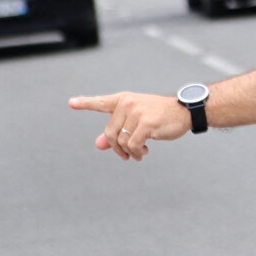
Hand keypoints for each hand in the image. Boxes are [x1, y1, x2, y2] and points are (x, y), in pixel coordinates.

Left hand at [68, 92, 190, 161]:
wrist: (184, 112)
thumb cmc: (160, 116)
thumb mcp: (137, 122)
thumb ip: (116, 132)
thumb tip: (99, 144)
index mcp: (124, 100)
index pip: (102, 102)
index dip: (85, 103)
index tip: (71, 102)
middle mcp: (128, 103)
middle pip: (111, 133)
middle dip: (118, 148)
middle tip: (127, 154)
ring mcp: (137, 111)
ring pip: (121, 141)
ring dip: (129, 152)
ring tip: (140, 153)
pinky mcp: (146, 122)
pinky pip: (133, 145)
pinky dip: (137, 152)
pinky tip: (144, 152)